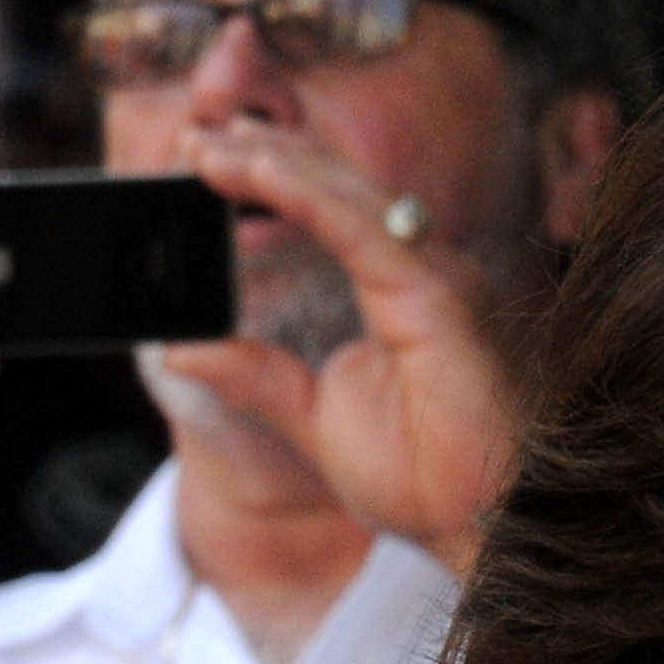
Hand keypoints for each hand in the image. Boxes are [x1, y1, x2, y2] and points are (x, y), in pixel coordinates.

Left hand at [158, 125, 522, 577]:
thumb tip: (180, 350)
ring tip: (210, 145)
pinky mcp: (439, 295)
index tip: (204, 161)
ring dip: (274, 162)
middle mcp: (425, 270)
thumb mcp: (313, 419)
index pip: (329, 212)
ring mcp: (438, 277)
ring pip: (345, 193)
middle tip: (194, 135)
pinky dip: (304, 193)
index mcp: (402, 290)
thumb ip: (254, 377)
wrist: (483, 528)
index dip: (271, 178)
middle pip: (336, 188)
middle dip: (264, 154)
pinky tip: (258, 172)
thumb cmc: (427, 481)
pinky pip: (360, 227)